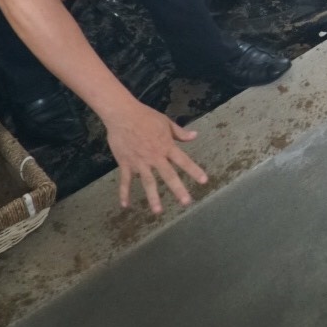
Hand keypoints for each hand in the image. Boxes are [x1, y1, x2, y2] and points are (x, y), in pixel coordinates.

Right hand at [104, 98, 208, 213]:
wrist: (122, 115)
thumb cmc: (145, 116)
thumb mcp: (166, 122)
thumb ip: (180, 133)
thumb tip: (195, 136)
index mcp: (166, 146)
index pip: (183, 161)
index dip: (194, 171)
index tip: (204, 181)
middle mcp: (155, 157)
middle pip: (168, 176)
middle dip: (178, 190)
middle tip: (186, 202)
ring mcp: (140, 162)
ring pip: (148, 182)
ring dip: (153, 197)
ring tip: (158, 211)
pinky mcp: (126, 164)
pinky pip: (125, 181)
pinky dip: (124, 193)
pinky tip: (125, 205)